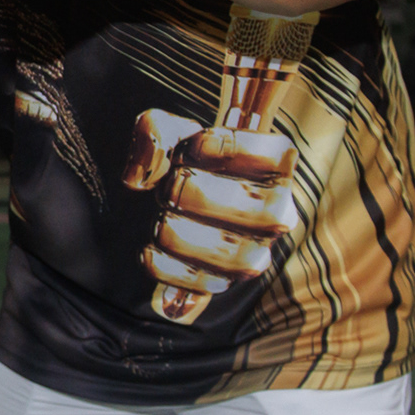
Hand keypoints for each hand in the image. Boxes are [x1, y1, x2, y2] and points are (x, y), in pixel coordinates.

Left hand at [123, 108, 298, 323]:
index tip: (191, 148)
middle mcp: (276, 212)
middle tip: (170, 187)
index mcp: (275, 166)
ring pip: (231, 256)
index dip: (221, 149)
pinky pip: (200, 284)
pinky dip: (166, 267)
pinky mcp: (222, 280)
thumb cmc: (182, 158)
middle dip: (193, 193)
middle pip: (254, 210)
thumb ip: (154, 131)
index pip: (272, 156)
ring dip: (179, 232)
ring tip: (162, 218)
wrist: (173, 198)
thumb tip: (138, 176)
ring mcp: (254, 252)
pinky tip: (149, 250)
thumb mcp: (169, 130)